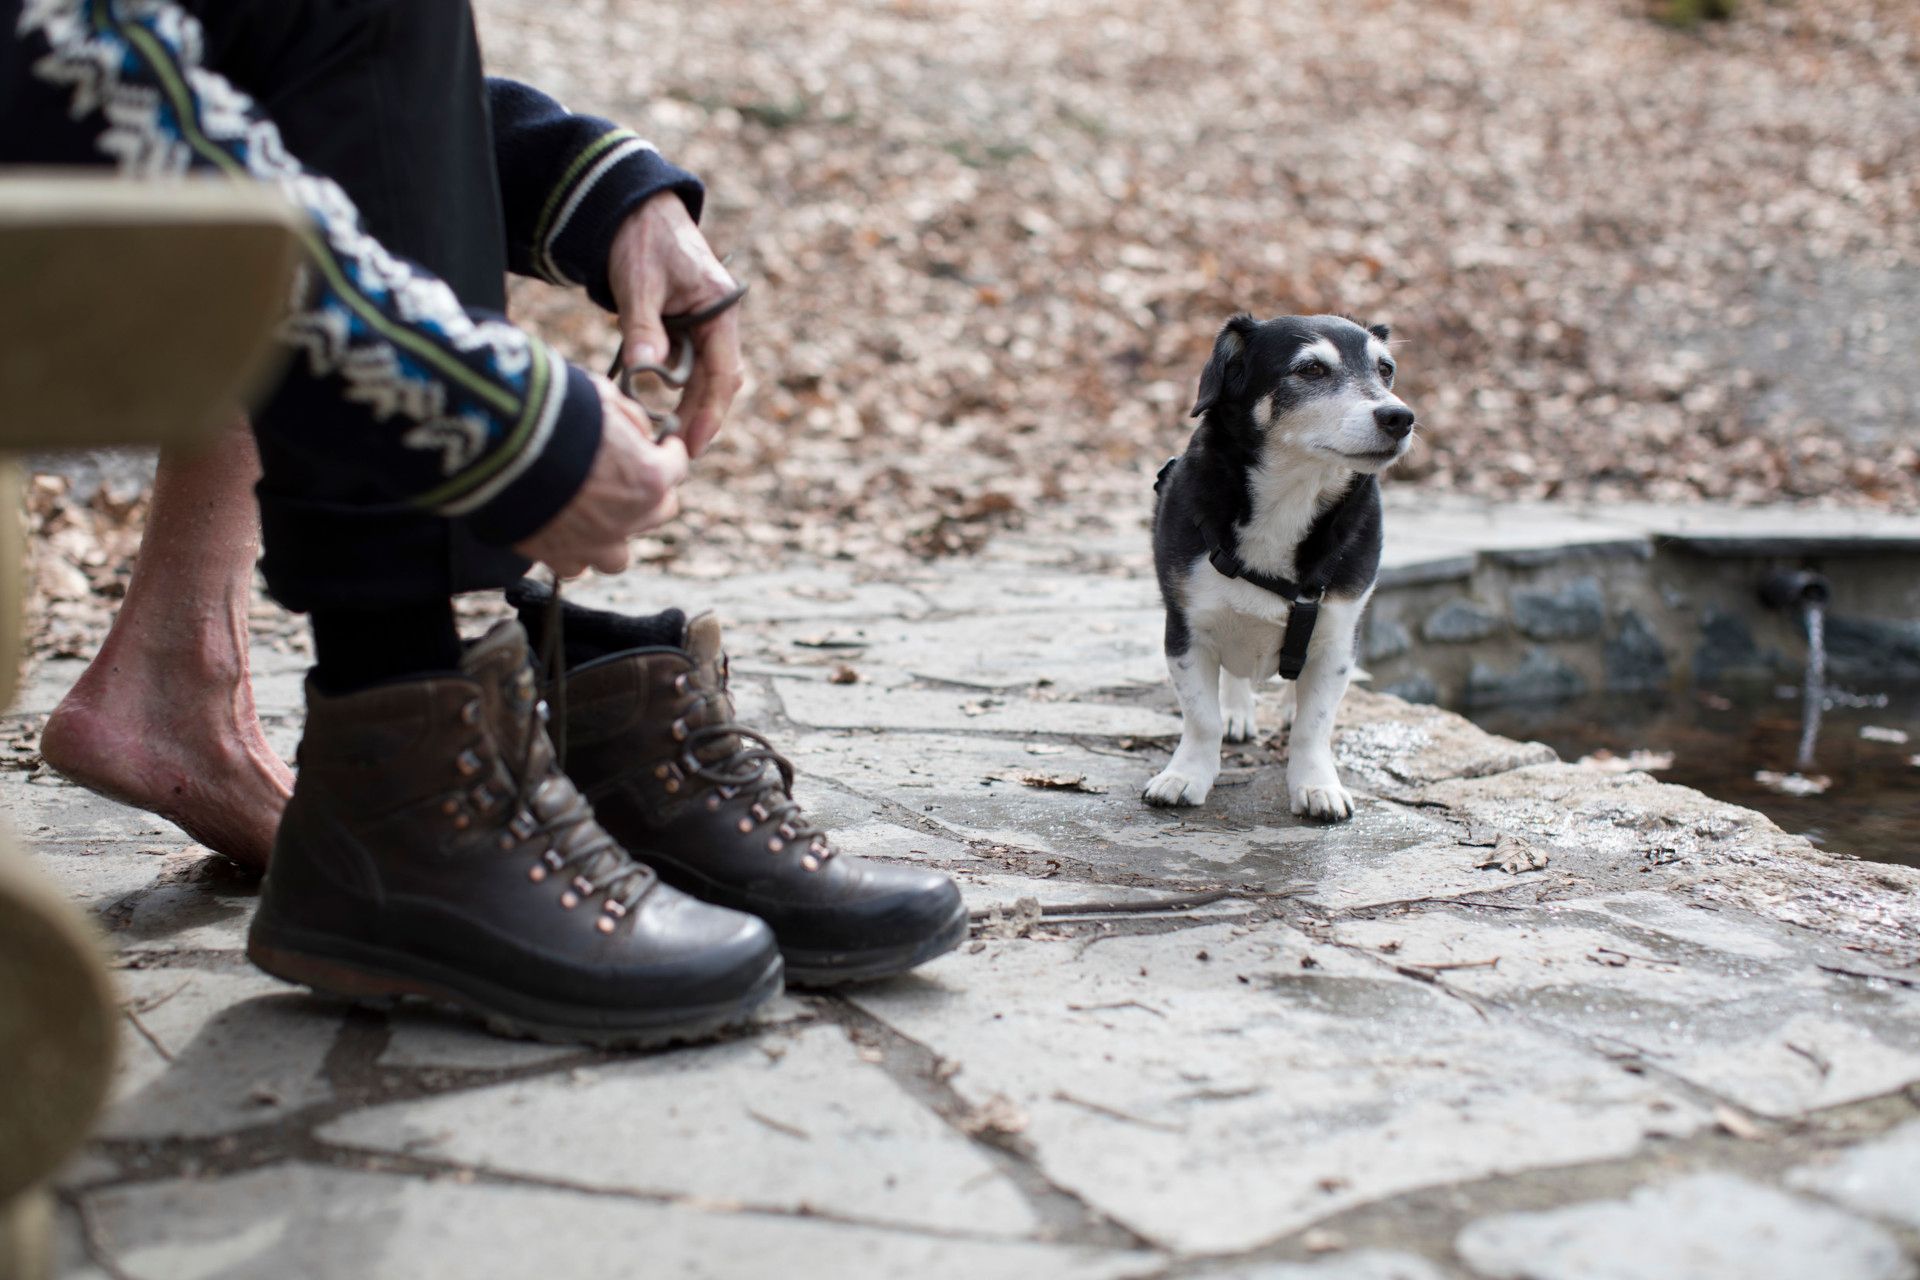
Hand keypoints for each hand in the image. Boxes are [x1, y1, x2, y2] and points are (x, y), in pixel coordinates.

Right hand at [513, 375, 688, 577]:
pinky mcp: (556, 555)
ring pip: (618, 556)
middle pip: (658, 512)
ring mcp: (593, 543)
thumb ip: (628, 416)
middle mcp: (628, 518)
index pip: (677, 466)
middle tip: (632, 478)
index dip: (670, 452)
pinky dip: (572, 551)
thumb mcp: (602, 395)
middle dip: (650, 494)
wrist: (500, 443)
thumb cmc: (555, 411)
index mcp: (649, 477)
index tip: (662, 446)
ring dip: (614, 535)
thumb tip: (637, 430)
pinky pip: (574, 565)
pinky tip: (561, 530)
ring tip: (599, 516)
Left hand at [608, 192, 742, 457]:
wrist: (633, 206)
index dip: (710, 412)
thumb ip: (643, 327)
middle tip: (679, 453)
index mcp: (720, 308)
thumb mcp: (639, 282)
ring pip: (702, 375)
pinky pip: (687, 363)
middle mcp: (719, 319)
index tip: (694, 443)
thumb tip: (643, 371)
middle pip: (716, 381)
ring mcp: (704, 322)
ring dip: (688, 405)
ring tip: (670, 438)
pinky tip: (661, 409)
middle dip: (701, 417)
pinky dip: (676, 387)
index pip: (723, 372)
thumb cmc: (640, 238)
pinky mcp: (686, 323)